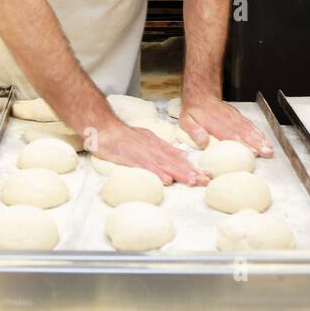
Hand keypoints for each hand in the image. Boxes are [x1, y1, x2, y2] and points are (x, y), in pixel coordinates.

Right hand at [87, 120, 207, 185]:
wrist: (105, 128)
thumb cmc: (122, 136)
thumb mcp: (146, 138)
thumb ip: (161, 147)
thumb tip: (178, 154)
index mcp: (157, 144)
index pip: (178, 156)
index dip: (191, 166)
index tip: (204, 174)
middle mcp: (154, 148)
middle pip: (175, 162)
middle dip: (191, 171)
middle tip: (205, 180)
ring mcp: (144, 153)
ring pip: (165, 165)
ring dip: (180, 173)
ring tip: (193, 182)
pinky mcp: (133, 158)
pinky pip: (147, 167)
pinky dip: (157, 173)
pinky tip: (167, 180)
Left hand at [178, 93, 273, 157]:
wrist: (201, 94)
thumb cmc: (193, 111)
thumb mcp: (186, 121)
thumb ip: (194, 132)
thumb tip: (202, 142)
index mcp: (215, 124)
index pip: (231, 135)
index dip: (243, 143)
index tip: (253, 151)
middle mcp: (227, 121)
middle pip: (245, 133)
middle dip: (257, 143)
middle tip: (267, 152)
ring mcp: (234, 118)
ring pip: (250, 129)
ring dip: (261, 139)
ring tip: (269, 148)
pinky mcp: (238, 116)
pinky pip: (250, 124)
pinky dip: (258, 132)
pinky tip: (264, 139)